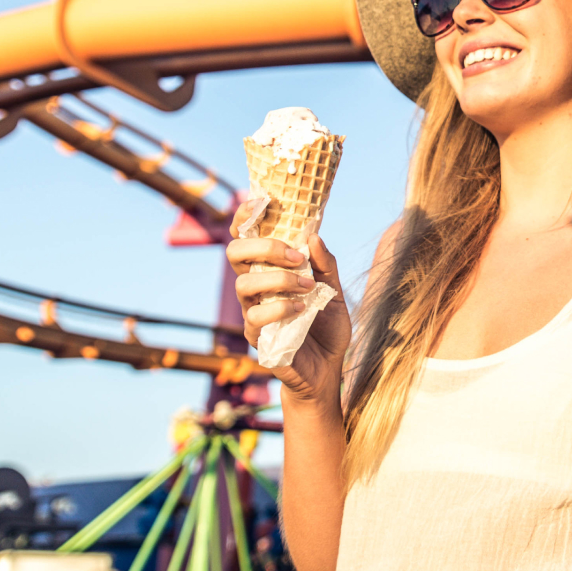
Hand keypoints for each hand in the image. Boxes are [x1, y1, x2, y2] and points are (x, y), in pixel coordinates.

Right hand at [227, 200, 350, 405]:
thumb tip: (313, 236)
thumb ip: (326, 264)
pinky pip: (255, 316)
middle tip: (296, 256)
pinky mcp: (256, 337)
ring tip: (307, 288)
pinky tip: (302, 311)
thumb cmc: (327, 327)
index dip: (247, 216)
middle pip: (236, 253)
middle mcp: (256, 287)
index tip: (262, 200)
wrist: (329, 370)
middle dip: (263, 246)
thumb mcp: (335, 291)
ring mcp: (252, 312)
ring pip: (243, 284)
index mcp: (271, 270)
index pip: (247, 237)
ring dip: (278, 280)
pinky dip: (281, 308)